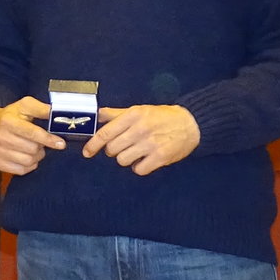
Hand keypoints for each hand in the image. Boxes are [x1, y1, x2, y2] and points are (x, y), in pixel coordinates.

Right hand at [0, 98, 62, 174]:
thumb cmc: (10, 116)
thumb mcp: (25, 106)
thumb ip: (42, 109)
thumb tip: (56, 114)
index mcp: (8, 121)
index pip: (32, 133)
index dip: (48, 139)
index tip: (61, 143)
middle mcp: (1, 137)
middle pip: (33, 149)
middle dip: (41, 146)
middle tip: (39, 141)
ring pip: (28, 161)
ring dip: (36, 156)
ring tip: (33, 148)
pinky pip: (21, 170)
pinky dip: (28, 165)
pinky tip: (26, 155)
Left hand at [84, 104, 200, 174]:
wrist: (191, 124)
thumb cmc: (162, 117)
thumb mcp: (139, 110)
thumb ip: (116, 114)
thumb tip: (96, 114)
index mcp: (133, 115)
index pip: (105, 133)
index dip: (93, 144)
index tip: (87, 152)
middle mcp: (141, 129)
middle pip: (112, 150)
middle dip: (113, 151)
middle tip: (123, 146)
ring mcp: (151, 144)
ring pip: (123, 161)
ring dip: (127, 159)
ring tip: (136, 152)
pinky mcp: (161, 157)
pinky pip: (139, 169)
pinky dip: (140, 167)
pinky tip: (146, 159)